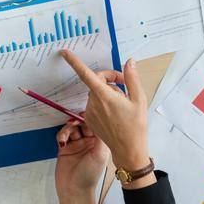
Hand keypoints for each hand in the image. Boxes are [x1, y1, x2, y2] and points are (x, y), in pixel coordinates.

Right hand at [55, 121, 109, 196]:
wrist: (73, 190)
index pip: (96, 124)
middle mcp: (89, 142)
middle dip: (78, 121)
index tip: (85, 114)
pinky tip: (62, 142)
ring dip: (68, 129)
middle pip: (83, 124)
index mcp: (100, 143)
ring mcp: (76, 145)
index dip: (91, 118)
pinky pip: (62, 135)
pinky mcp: (65, 148)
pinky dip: (61, 135)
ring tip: (66, 136)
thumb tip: (101, 120)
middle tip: (74, 122)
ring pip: (71, 128)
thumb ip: (101, 136)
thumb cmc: (89, 176)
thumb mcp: (100, 154)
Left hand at [61, 52, 149, 174]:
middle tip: (125, 84)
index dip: (74, 62)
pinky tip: (116, 111)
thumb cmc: (136, 126)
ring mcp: (90, 113)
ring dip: (108, 92)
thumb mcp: (139, 99)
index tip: (65, 53)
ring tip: (123, 102)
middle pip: (97, 81)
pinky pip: (95, 104)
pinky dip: (104, 102)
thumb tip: (129, 62)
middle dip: (110, 79)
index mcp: (105, 96)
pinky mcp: (90, 120)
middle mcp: (94, 104)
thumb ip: (132, 78)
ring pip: (96, 93)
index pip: (86, 74)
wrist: (128, 149)